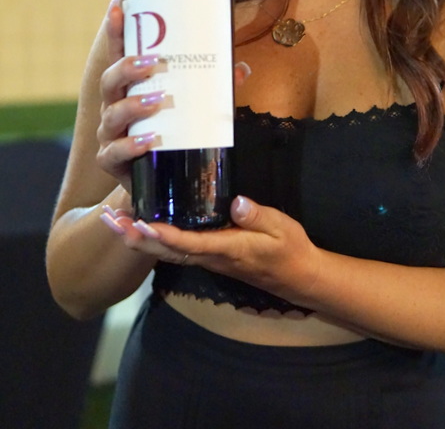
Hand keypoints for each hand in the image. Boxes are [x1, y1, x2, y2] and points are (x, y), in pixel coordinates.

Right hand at [96, 0, 250, 191]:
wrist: (160, 181)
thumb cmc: (172, 133)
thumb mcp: (192, 107)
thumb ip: (214, 88)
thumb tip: (240, 68)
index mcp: (129, 86)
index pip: (119, 53)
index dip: (116, 31)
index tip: (118, 7)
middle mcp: (115, 106)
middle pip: (110, 80)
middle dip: (127, 68)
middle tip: (152, 63)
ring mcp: (111, 134)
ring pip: (112, 114)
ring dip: (133, 105)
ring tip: (157, 100)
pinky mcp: (114, 162)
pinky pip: (115, 153)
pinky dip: (130, 146)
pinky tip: (149, 141)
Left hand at [99, 196, 321, 307]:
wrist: (298, 277)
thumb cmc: (290, 250)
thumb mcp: (282, 228)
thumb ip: (258, 216)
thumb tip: (237, 203)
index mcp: (228, 249)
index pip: (190, 244)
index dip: (165, 236)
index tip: (142, 225)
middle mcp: (211, 257)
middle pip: (167, 251)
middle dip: (136, 238)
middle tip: (110, 221)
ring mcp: (208, 259)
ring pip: (166, 252)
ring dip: (138, 239)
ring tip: (113, 222)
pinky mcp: (209, 256)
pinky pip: (176, 250)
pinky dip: (153, 240)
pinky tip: (141, 228)